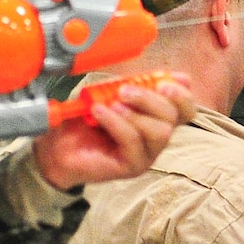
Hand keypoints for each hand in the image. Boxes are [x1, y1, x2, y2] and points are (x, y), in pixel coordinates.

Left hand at [32, 75, 196, 189]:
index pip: (186, 109)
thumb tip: (153, 75)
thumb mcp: (111, 94)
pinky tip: (98, 113)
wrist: (57, 146)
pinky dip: (116, 122)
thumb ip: (133, 85)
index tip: (164, 81)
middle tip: (125, 90)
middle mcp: (157, 138)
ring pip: (160, 132)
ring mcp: (147, 155)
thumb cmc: (86, 120)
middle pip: (175, 118)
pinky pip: (133, 142)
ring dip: (135, 112)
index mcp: (157, 118)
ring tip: (111, 103)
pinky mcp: (132, 167)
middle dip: (152, 99)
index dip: (182, 94)